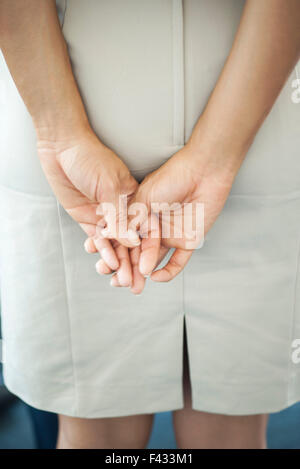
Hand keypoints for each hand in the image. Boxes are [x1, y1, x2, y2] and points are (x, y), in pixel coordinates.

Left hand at [37, 127, 139, 276]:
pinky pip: (99, 239)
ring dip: (120, 263)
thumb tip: (133, 242)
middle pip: (131, 241)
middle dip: (134, 264)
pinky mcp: (89, 218)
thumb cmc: (90, 158)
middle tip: (136, 284)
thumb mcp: (109, 186)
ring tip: (123, 281)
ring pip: (115, 244)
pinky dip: (104, 252)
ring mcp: (105, 215)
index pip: (145, 228)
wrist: (62, 147)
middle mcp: (122, 209)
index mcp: (135, 198)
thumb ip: (120, 217)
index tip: (149, 269)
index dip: (147, 250)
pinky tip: (109, 264)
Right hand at [98, 136, 243, 283]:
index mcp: (141, 216)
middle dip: (126, 268)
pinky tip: (156, 277)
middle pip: (137, 253)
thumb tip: (112, 238)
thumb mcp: (144, 198)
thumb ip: (130, 220)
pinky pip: (177, 262)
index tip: (103, 263)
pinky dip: (168, 272)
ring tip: (132, 284)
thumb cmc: (173, 177)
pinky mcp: (189, 242)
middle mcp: (154, 228)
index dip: (114, 252)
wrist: (203, 171)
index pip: (125, 238)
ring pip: (154, 260)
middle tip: (116, 281)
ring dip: (143, 273)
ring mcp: (171, 236)